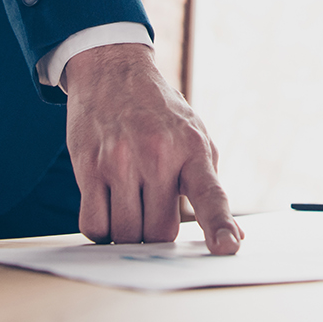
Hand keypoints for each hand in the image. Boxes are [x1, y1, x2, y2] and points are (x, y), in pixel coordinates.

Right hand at [62, 43, 241, 254]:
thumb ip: (209, 185)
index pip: (210, 196)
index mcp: (192, 149)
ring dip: (127, 232)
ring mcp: (120, 162)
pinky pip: (94, 225)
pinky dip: (101, 229)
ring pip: (125, 233)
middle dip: (156, 232)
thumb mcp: (194, 136)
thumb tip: (233, 237)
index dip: (220, 226)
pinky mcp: (89, 167)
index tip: (227, 249)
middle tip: (152, 208)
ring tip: (129, 203)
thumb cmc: (158, 113)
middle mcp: (158, 155)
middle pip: (159, 232)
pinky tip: (108, 208)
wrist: (113, 72)